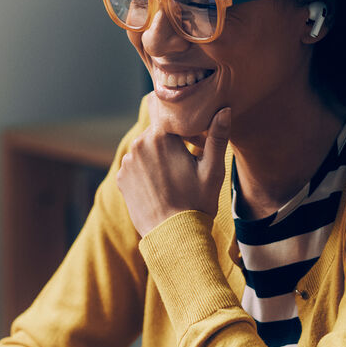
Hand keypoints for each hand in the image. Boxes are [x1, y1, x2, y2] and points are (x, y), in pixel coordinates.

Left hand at [117, 94, 230, 236]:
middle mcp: (137, 145)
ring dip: (159, 156)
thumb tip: (224, 110)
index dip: (188, 129)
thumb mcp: (213, 169)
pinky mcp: (121, 179)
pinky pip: (137, 166)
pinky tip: (162, 187)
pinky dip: (148, 171)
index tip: (199, 146)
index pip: (173, 118)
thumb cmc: (197, 202)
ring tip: (176, 178)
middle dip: (173, 142)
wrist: (174, 236)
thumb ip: (217, 137)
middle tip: (190, 163)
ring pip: (147, 149)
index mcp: (159, 137)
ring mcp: (127, 163)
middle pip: (159, 133)